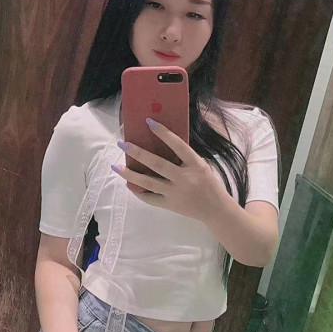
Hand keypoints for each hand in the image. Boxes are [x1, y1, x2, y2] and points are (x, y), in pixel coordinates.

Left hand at [112, 118, 228, 221]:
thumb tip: (161, 145)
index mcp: (195, 165)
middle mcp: (184, 178)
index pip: (178, 145)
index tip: (148, 121)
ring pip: (148, 183)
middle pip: (157, 164)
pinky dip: (138, 192)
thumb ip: (184, 158)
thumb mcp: (201, 166)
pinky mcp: (170, 205)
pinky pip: (150, 198)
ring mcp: (175, 193)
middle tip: (123, 144)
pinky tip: (129, 184)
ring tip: (116, 167)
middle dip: (138, 153)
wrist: (215, 210)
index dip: (163, 133)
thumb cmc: (208, 184)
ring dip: (131, 174)